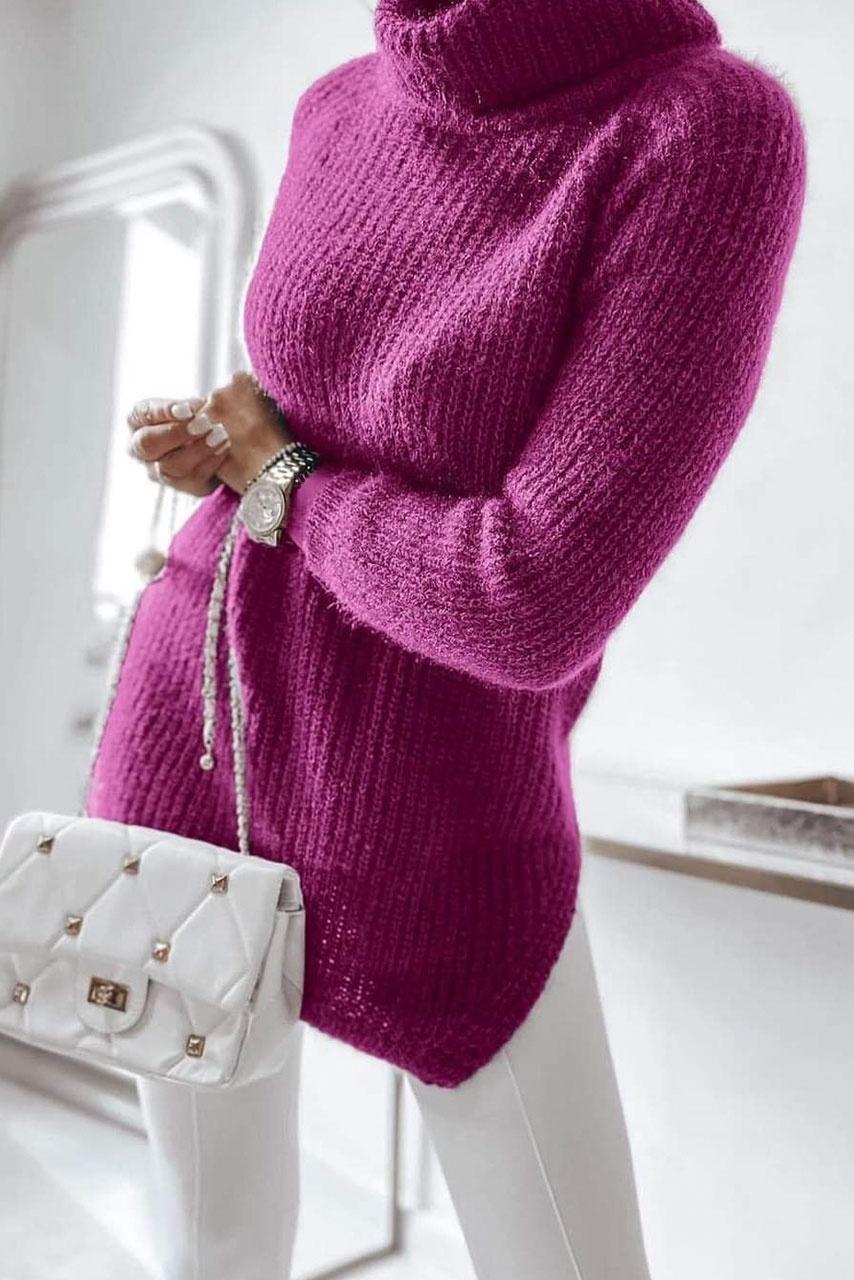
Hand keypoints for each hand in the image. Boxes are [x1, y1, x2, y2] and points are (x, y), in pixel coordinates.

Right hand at [127, 372, 292, 497]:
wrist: (234, 438)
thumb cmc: (213, 411)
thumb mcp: (209, 399)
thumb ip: (209, 397)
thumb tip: (233, 383)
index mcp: (140, 419)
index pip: (143, 413)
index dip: (164, 411)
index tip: (188, 408)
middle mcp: (143, 449)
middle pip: (148, 444)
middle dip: (177, 433)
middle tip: (204, 424)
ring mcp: (160, 471)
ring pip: (169, 467)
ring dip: (197, 451)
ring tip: (220, 436)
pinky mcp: (183, 486)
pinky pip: (191, 482)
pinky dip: (209, 465)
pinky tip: (225, 451)